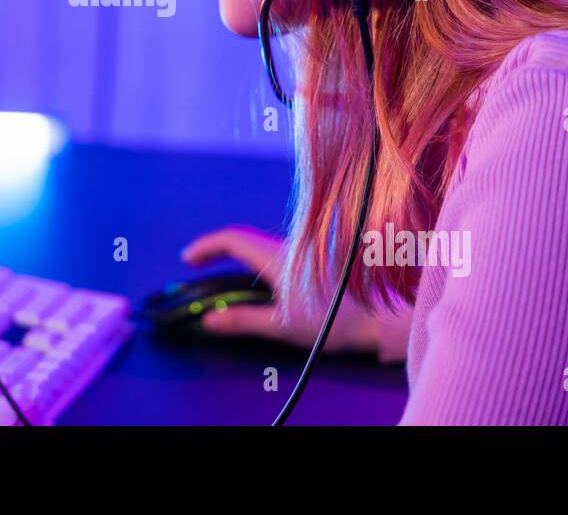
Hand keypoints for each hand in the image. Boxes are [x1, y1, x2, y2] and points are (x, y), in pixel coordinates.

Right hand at [181, 225, 409, 360]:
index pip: (231, 240)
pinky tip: (260, 282)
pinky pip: (276, 251)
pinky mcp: (315, 260)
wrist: (380, 317)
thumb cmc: (333, 322)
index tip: (187, 259)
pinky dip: (256, 260)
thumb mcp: (281, 327)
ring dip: (238, 255)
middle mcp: (288, 247)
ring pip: (261, 245)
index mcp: (275, 257)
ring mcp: (303, 251)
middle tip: (200, 266)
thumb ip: (242, 321)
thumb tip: (209, 320)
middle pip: (243, 239)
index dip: (206, 247)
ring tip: (225, 278)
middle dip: (218, 251)